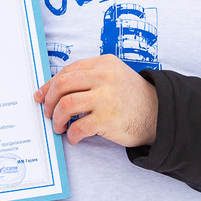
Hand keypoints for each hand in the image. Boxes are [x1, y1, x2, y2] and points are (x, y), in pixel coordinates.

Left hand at [35, 54, 157, 146]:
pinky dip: (71, 134)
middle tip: (48, 112)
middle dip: (49, 100)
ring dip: (57, 119)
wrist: (159, 115)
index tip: (41, 96)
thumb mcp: (113, 76)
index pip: (67, 71)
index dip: (49, 85)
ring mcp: (105, 98)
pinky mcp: (107, 119)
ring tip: (59, 126)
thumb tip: (54, 89)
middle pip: (62, 84)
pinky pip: (78, 126)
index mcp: (103, 64)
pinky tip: (74, 137)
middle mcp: (103, 77)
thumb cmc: (132, 97)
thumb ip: (88, 77)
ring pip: (65, 105)